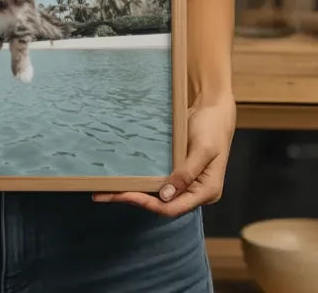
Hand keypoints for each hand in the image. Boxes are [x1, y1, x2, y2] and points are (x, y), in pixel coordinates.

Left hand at [92, 93, 235, 216]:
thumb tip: (165, 196)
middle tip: (103, 195)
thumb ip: (186, 173)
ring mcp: (186, 182)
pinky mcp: (178, 171)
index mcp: (206, 192)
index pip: (173, 208)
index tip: (125, 195)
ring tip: (107, 190)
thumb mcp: (202, 149)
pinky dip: (142, 181)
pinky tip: (124, 178)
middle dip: (134, 200)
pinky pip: (159, 181)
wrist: (214, 109)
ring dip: (134, 192)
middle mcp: (195, 192)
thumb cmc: (212, 127)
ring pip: (158, 195)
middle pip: (162, 204)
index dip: (148, 204)